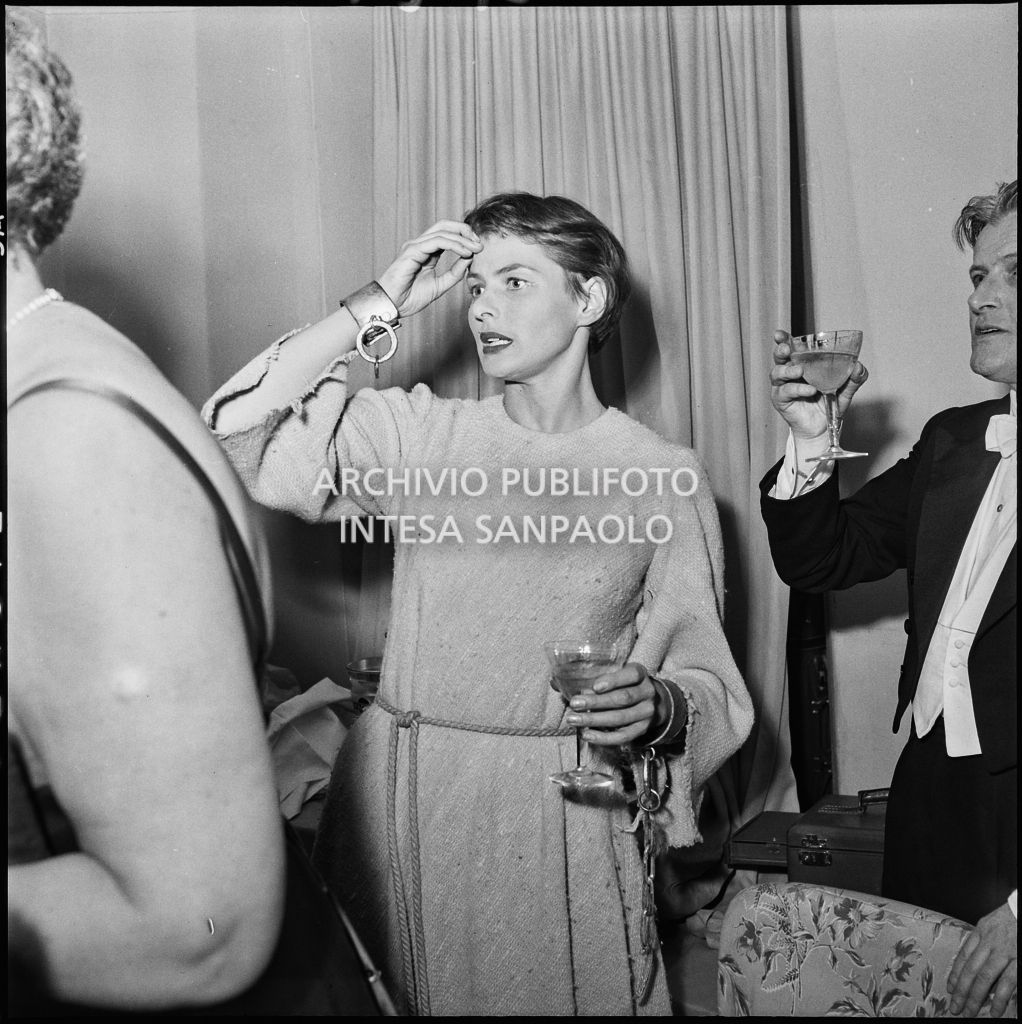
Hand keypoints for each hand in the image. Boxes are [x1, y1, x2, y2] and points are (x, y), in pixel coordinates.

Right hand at [377, 220, 482, 318]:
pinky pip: (436, 242)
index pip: (447, 234)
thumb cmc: (410, 297)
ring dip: (462, 239)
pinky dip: (453, 245)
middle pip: (445, 226)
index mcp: (426, 251)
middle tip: (479, 243)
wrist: (392, 306)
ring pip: (443, 233)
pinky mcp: (412, 251)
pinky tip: (465, 252)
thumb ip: (454, 273)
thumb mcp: (440, 285)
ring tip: (476, 248)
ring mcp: (415, 246)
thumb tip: (469, 258)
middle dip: (464, 231)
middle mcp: (420, 245)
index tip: (478, 248)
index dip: (464, 237)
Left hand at [563, 662, 681, 746]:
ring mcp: (646, 713)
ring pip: (620, 718)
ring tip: (574, 720)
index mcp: (640, 674)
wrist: (653, 703)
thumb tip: (555, 683)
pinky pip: (623, 736)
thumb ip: (590, 677)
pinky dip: (604, 737)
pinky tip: (587, 734)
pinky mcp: (642, 730)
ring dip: (595, 720)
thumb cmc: (625, 685)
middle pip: (622, 698)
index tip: (595, 687)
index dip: (613, 681)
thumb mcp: (616, 675)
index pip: (630, 675)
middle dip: (596, 702)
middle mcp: (647, 693)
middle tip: (575, 704)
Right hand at [770, 329, 868, 440]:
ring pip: (777, 373)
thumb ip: (853, 378)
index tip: (780, 334)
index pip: (791, 348)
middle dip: (780, 350)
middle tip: (787, 349)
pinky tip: (810, 390)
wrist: (823, 428)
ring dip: (787, 370)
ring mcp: (783, 387)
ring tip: (799, 370)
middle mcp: (790, 373)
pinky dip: (797, 389)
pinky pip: (785, 391)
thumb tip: (858, 367)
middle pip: (779, 358)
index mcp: (802, 364)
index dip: (784, 339)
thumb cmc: (829, 405)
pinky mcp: (781, 400)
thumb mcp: (845, 390)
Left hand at [948, 902, 1016, 1016]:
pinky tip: (994, 1011)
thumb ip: (984, 941)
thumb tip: (974, 963)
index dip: (955, 974)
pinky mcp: (1020, 960)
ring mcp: (1005, 952)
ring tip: (968, 1012)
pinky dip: (999, 999)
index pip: (964, 956)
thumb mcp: (993, 923)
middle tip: (954, 1007)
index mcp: (982, 931)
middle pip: (970, 969)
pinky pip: (1007, 983)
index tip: (950, 988)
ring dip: (975, 997)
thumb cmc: (1013, 918)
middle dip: (960, 990)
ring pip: (984, 977)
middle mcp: (990, 941)